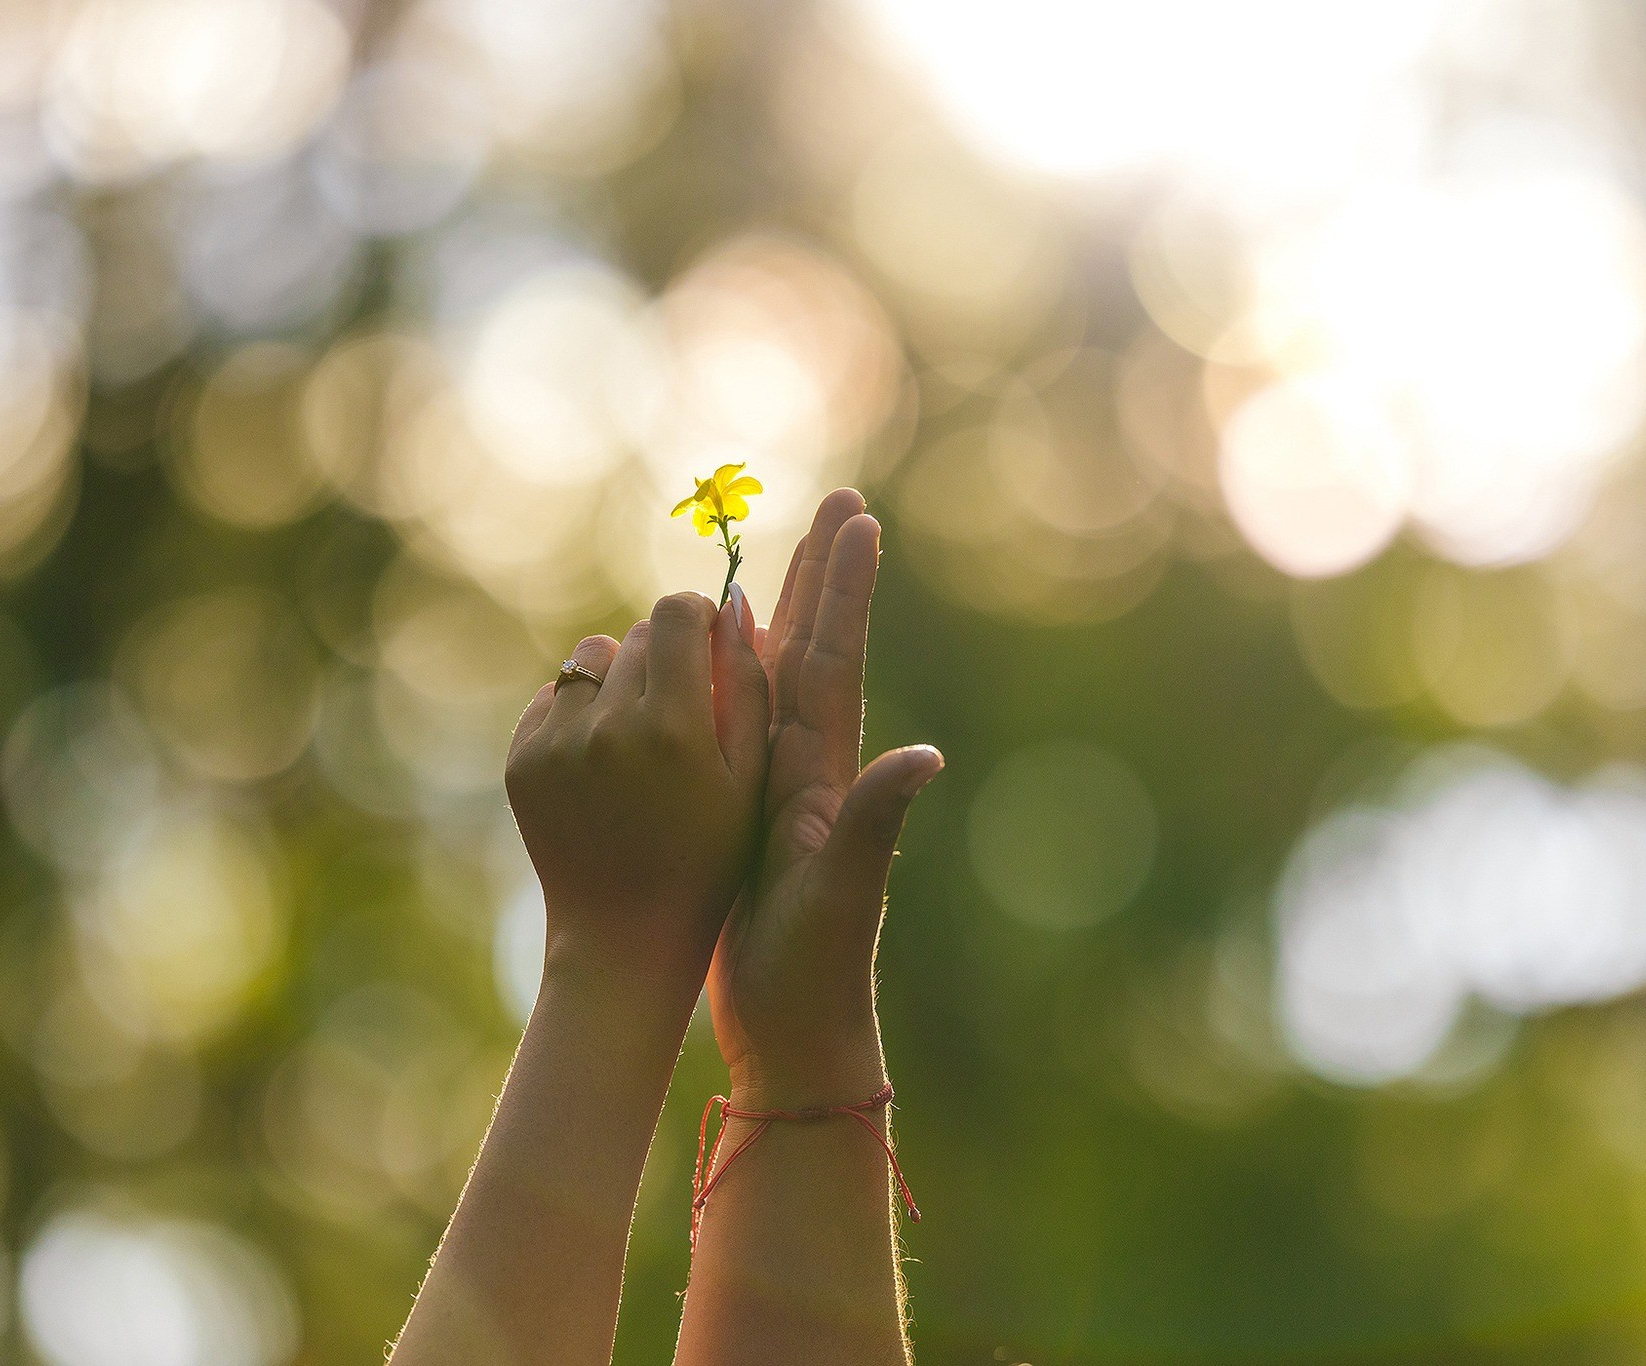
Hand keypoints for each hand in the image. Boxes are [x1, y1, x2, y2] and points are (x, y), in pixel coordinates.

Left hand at [507, 591, 770, 994]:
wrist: (624, 937)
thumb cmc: (710, 859)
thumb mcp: (750, 780)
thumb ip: (748, 686)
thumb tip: (736, 603)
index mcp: (673, 729)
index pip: (676, 615)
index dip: (699, 620)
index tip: (709, 646)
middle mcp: (608, 728)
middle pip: (636, 635)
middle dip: (664, 656)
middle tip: (681, 710)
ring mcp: (556, 745)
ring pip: (589, 659)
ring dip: (616, 679)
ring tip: (638, 733)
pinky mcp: (521, 761)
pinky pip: (552, 698)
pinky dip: (578, 715)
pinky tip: (602, 763)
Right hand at [706, 491, 942, 1105]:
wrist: (797, 1036)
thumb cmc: (815, 971)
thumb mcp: (842, 896)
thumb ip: (875, 824)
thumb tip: (925, 756)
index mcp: (824, 775)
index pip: (832, 660)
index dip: (843, 589)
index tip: (856, 518)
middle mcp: (810, 772)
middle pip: (813, 651)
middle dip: (823, 579)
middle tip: (839, 506)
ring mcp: (781, 795)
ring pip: (775, 684)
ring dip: (782, 618)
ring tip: (774, 564)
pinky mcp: (747, 822)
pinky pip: (738, 729)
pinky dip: (731, 685)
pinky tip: (719, 672)